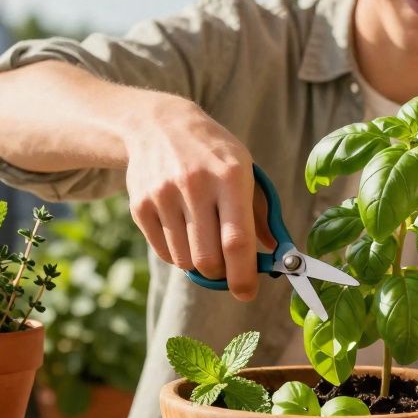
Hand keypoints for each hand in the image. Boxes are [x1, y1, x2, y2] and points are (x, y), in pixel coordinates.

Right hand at [123, 99, 274, 300]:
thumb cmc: (213, 154)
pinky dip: (178, 254)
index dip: (243, 275)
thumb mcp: (245, 170)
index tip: (247, 292)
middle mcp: (195, 186)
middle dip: (221, 274)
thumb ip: (261, 215)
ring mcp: (163, 196)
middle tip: (226, 265)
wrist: (159, 125)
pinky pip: (164, 253)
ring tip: (203, 239)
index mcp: (230, 177)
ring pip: (185, 261)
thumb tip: (276, 256)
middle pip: (208, 259)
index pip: (237, 240)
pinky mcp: (140, 206)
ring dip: (198, 263)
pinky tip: (183, 231)